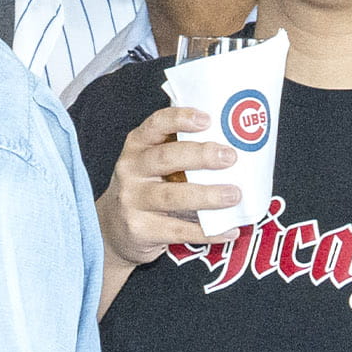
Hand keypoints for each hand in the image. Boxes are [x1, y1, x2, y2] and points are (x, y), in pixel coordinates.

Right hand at [95, 105, 243, 266]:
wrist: (113, 229)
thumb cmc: (146, 189)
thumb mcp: (151, 164)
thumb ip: (181, 151)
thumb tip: (237, 143)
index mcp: (137, 148)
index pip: (155, 126)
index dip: (180, 119)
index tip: (207, 119)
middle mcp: (130, 171)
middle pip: (164, 158)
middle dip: (200, 156)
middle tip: (230, 158)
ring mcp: (131, 202)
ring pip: (171, 197)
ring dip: (207, 195)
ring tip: (234, 195)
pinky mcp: (140, 230)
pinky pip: (178, 230)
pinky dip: (207, 232)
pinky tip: (229, 230)